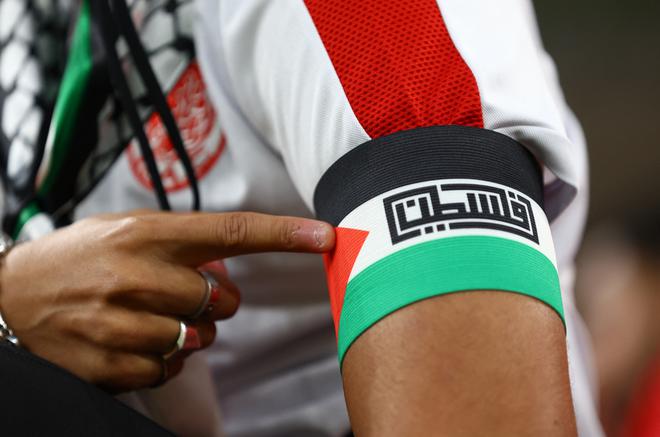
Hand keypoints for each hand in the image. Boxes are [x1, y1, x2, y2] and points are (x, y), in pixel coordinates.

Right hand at [0, 210, 333, 391]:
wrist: (10, 296)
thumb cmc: (78, 258)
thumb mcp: (125, 231)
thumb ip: (181, 245)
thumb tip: (230, 272)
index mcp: (147, 233)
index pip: (231, 231)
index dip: (284, 235)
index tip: (325, 236)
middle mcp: (136, 273)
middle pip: (223, 301)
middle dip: (215, 304)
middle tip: (180, 295)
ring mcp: (121, 321)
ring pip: (199, 341)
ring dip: (188, 335)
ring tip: (146, 318)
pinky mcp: (109, 363)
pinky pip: (169, 371)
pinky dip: (161, 361)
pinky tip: (129, 341)